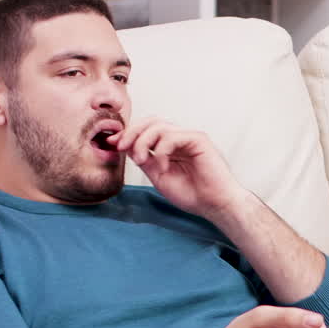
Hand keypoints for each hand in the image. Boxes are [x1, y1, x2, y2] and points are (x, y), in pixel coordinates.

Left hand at [108, 118, 242, 219]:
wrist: (216, 205)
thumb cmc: (194, 195)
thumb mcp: (160, 177)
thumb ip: (145, 161)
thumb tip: (126, 147)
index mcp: (171, 146)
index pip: (147, 131)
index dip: (128, 134)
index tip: (112, 143)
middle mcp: (180, 139)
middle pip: (151, 122)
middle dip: (131, 132)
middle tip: (119, 146)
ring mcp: (190, 138)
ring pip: (159, 126)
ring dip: (143, 141)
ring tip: (141, 160)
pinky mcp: (198, 140)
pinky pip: (172, 136)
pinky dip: (161, 150)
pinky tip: (162, 165)